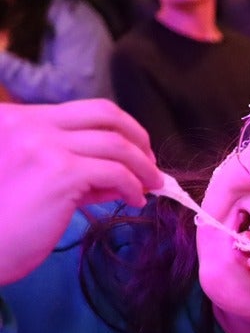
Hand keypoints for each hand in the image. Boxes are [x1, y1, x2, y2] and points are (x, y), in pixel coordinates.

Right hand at [0, 100, 160, 284]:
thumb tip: (121, 174)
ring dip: (144, 165)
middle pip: (104, 113)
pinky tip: (135, 200)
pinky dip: (133, 186)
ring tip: (152, 184)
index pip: (82, 111)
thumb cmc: (2, 220)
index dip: (117, 129)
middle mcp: (27, 124)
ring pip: (116, 143)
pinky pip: (116, 172)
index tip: (134, 151)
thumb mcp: (34, 179)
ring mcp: (44, 145)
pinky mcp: (60, 172)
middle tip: (150, 162)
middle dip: (137, 136)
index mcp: (16, 119)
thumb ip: (72, 169)